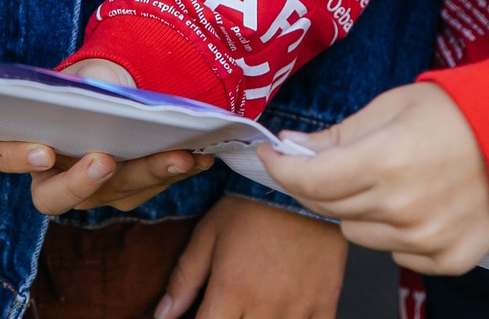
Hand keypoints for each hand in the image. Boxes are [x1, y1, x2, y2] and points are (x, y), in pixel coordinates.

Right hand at [0, 60, 213, 212]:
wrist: (127, 89)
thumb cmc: (94, 78)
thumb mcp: (86, 71)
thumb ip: (85, 83)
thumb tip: (100, 93)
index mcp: (23, 138)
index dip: (11, 157)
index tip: (43, 151)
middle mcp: (50, 174)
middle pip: (51, 196)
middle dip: (79, 183)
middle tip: (104, 162)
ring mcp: (89, 189)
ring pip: (112, 194)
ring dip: (148, 174)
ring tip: (180, 156)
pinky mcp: (127, 191)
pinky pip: (150, 188)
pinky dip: (176, 170)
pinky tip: (201, 157)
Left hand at [156, 193, 347, 318]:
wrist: (304, 182)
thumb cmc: (252, 203)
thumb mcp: (209, 233)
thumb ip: (185, 278)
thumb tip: (162, 315)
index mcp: (232, 289)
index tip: (206, 314)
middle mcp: (265, 305)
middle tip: (232, 306)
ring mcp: (299, 306)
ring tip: (255, 307)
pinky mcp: (326, 302)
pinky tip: (285, 312)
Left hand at [261, 83, 488, 277]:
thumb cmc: (457, 112)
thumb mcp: (391, 106)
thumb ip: (338, 135)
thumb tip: (291, 148)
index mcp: (385, 161)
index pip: (310, 179)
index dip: (282, 166)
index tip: (271, 154)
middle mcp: (403, 207)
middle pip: (328, 208)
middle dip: (320, 182)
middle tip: (335, 161)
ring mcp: (427, 238)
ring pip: (358, 234)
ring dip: (361, 209)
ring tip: (392, 180)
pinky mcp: (449, 258)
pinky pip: (397, 253)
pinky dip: (398, 232)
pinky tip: (420, 203)